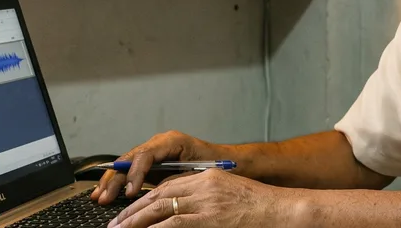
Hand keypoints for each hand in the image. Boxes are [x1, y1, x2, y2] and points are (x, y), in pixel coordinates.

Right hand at [90, 131, 222, 204]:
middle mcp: (159, 144)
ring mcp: (154, 153)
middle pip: (130, 159)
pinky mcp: (152, 164)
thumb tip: (157, 195)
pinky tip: (105, 192)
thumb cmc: (217, 166)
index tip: (130, 193)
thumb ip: (176, 180)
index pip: (145, 155)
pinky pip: (131, 170)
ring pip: (126, 164)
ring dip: (111, 181)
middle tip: (104, 196)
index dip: (135, 174)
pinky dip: (118, 182)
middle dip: (115, 179)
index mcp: (171, 141)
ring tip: (99, 196)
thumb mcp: (198, 172)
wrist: (229, 162)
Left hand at [108, 169, 295, 227]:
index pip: (169, 185)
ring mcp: (206, 201)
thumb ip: (209, 202)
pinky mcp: (208, 218)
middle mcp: (204, 185)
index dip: (147, 199)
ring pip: (160, 208)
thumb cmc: (263, 210)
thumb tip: (182, 216)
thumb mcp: (232, 198)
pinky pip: (173, 223)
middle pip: (159, 194)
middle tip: (115, 224)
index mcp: (209, 178)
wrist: (284, 211)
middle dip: (134, 211)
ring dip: (135, 222)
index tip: (131, 211)